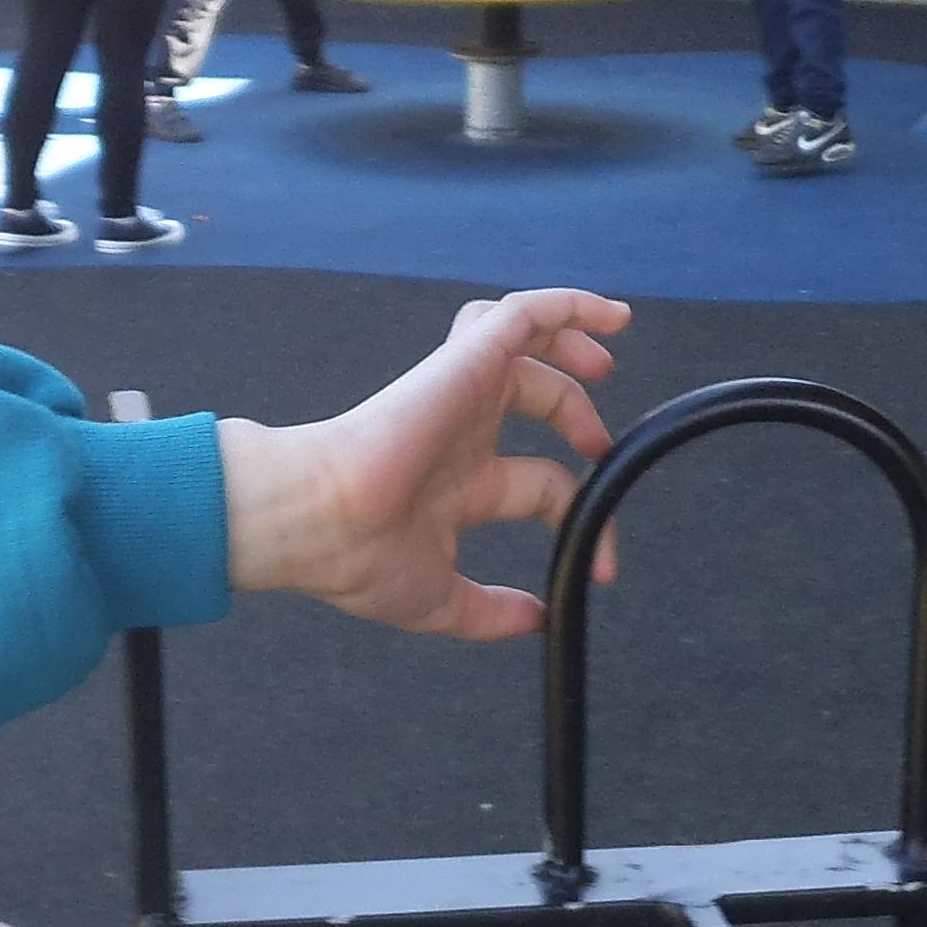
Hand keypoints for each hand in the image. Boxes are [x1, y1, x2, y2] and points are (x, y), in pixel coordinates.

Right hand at [218, 288, 632, 640]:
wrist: (318, 521)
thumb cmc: (357, 559)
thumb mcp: (442, 602)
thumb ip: (492, 614)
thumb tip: (539, 621)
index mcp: (461, 482)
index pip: (538, 485)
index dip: (578, 516)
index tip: (602, 565)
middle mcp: (465, 431)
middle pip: (535, 399)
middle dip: (578, 414)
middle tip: (601, 445)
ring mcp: (464, 391)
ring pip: (524, 338)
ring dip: (572, 338)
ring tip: (609, 343)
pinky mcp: (466, 361)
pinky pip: (524, 314)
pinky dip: (570, 305)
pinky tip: (608, 313)